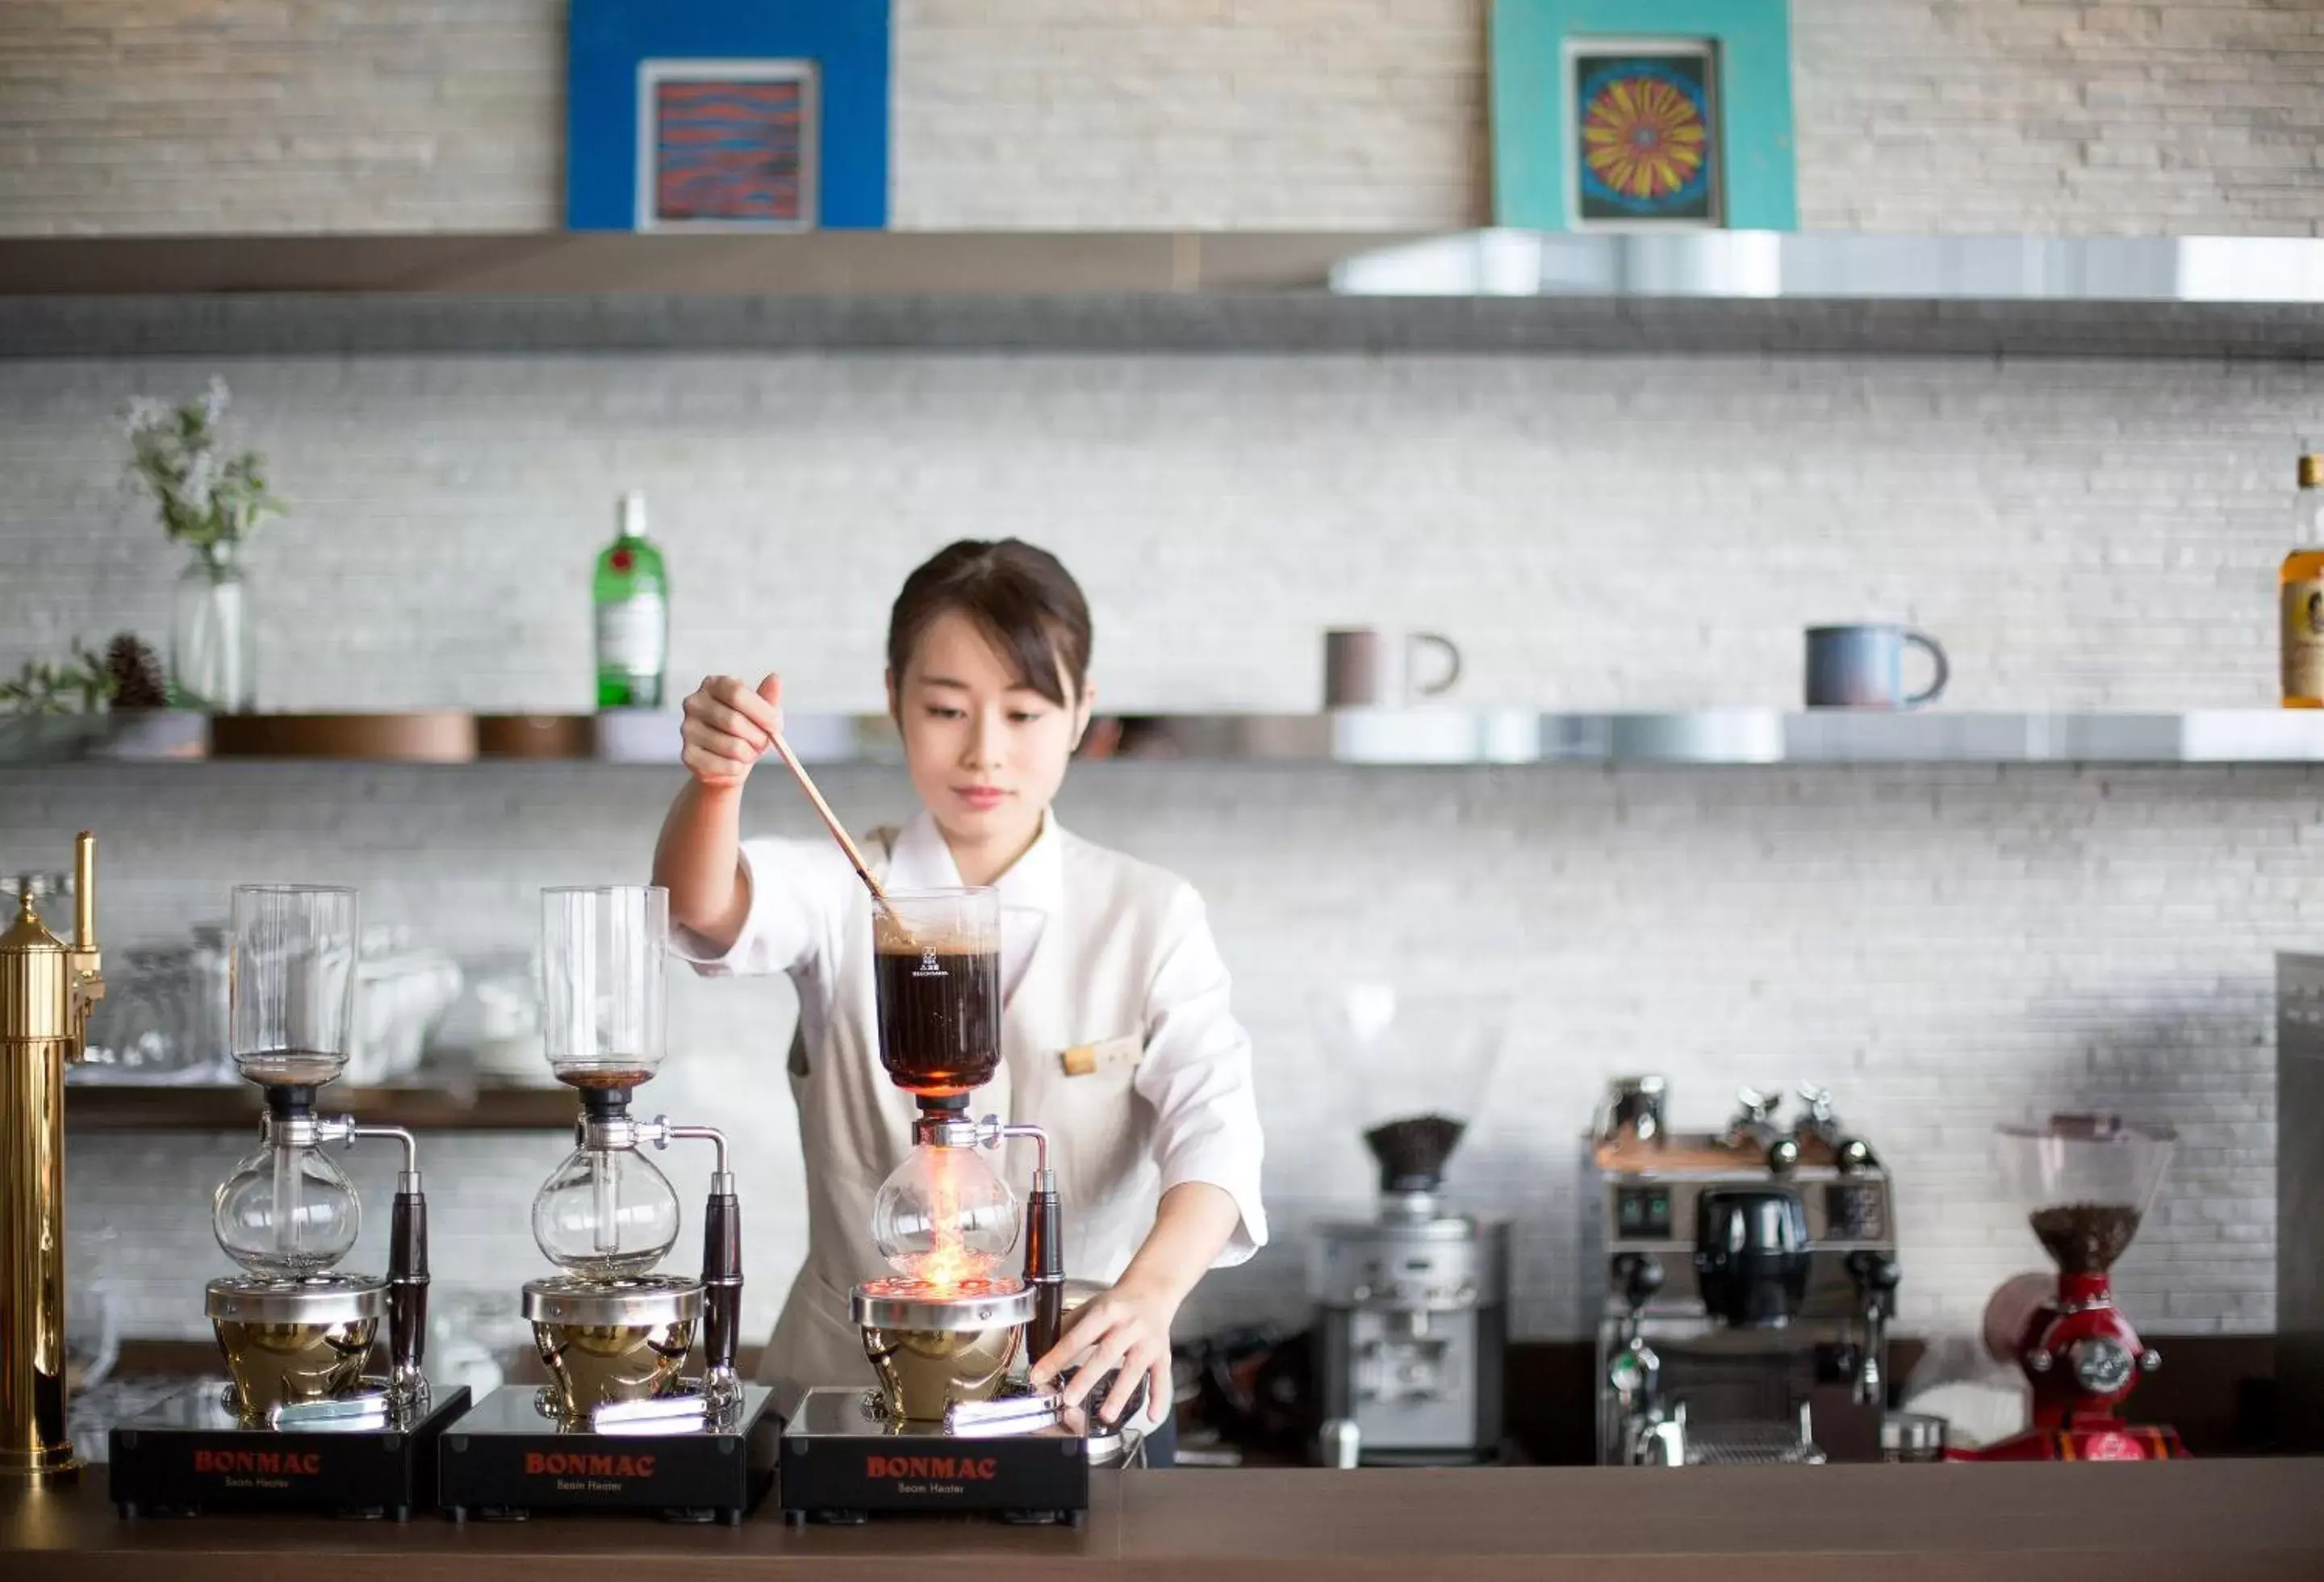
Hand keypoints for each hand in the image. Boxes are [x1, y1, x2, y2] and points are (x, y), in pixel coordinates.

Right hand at [679, 674, 781, 787]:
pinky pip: (726, 766)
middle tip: (764, 742)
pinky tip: (736, 763)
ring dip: (750, 754)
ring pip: (733, 746)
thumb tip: (775, 679)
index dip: (760, 710)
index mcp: (713, 684)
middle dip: (758, 736)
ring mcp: (687, 729)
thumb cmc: (747, 730)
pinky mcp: (688, 755)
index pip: (736, 692)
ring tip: (749, 752)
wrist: (729, 761)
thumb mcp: (762, 712)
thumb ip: (768, 697)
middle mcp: (695, 703)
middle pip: (734, 721)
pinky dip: (739, 768)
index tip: (775, 724)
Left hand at [1027, 1279, 1176, 1429]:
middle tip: (1069, 1399)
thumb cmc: (1118, 1303)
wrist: (1153, 1289)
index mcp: (1106, 1311)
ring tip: (1106, 1415)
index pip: (1078, 1336)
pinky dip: (1159, 1398)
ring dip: (1120, 1393)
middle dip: (1087, 1378)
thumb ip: (1069, 1327)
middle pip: (1106, 1354)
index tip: (1039, 1375)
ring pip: (1134, 1369)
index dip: (1057, 1356)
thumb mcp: (1092, 1306)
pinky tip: (1152, 1416)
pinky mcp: (1163, 1354)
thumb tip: (1043, 1350)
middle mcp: (1129, 1326)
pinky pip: (1162, 1378)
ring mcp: (1148, 1341)